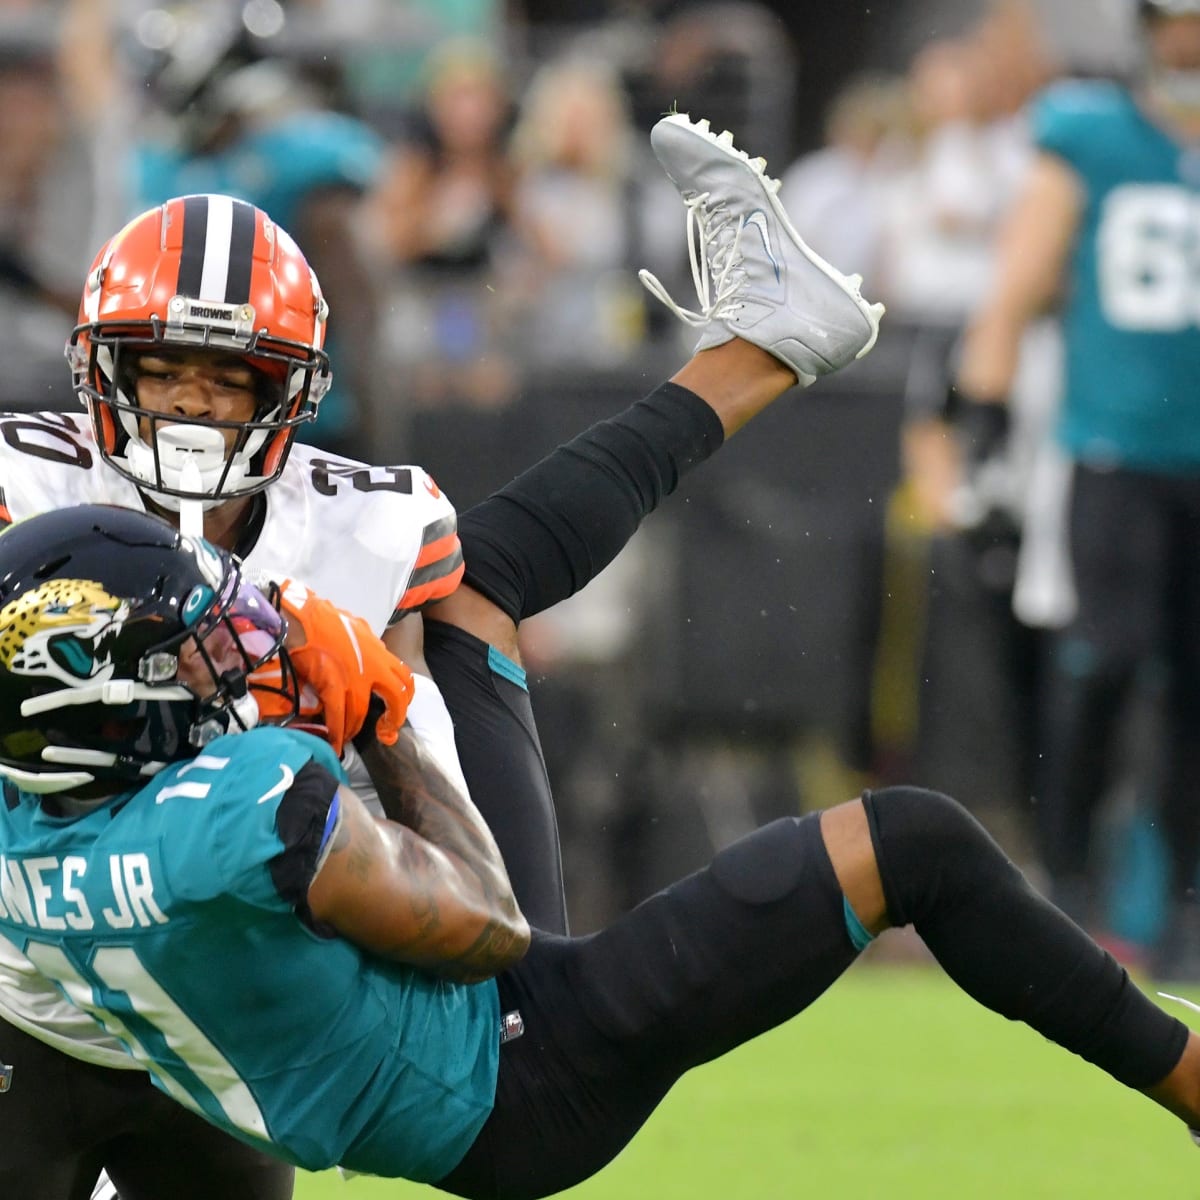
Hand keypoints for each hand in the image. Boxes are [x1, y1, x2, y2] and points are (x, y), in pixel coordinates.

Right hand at [249, 579, 413, 753]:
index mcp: (380, 653)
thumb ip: (369, 648)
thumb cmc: (324, 620)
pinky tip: (335, 743)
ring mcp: (354, 677)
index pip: (405, 679)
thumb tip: (372, 657)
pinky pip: (338, 715)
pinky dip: (337, 733)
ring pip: (360, 713)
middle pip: (396, 699)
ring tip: (347, 738)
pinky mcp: (332, 684)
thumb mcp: (356, 630)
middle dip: (392, 720)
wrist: (301, 617)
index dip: (405, 699)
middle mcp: (373, 667)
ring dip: (353, 729)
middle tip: (384, 734)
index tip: (396, 712)